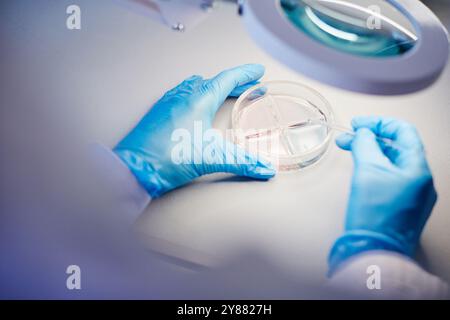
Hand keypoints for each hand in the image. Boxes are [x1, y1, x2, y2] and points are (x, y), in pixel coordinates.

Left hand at [114, 64, 275, 197]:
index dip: (246, 74)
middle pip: (215, 82)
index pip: (228, 79)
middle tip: (249, 87)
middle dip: (235, 83)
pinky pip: (181, 94)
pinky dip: (196, 94)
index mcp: (199, 99)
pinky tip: (194, 105)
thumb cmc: (168, 157)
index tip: (257, 71)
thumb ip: (242, 162)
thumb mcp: (212, 158)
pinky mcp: (159, 112)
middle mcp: (183, 95)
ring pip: (196, 85)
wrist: (135, 167)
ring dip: (214, 87)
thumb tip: (264, 168)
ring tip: (224, 93)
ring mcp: (169, 102)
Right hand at [329, 116, 436, 273]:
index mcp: (418, 169)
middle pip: (397, 148)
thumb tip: (364, 133)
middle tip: (348, 136)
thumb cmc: (374, 214)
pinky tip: (359, 167)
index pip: (404, 132)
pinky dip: (374, 168)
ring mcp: (413, 195)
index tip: (358, 124)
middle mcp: (420, 181)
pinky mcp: (401, 206)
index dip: (379, 123)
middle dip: (371, 138)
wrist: (373, 251)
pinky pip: (390, 179)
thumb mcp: (367, 171)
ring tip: (348, 149)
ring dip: (370, 152)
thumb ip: (366, 146)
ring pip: (392, 163)